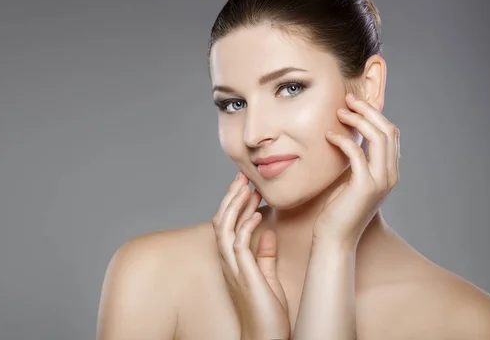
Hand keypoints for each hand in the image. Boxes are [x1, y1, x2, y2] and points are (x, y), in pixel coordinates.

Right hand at [212, 172, 290, 339]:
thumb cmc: (267, 313)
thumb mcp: (267, 277)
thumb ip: (265, 255)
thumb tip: (267, 232)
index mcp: (235, 261)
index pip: (229, 225)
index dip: (234, 204)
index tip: (246, 185)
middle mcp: (229, 262)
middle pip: (222, 221)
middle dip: (231, 197)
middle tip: (242, 176)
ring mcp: (234, 268)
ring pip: (225, 228)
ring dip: (236, 206)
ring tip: (247, 187)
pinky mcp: (244, 275)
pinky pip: (239, 244)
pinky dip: (246, 226)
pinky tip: (257, 213)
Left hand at [314, 92, 400, 246]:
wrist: (334, 239)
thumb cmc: (338, 209)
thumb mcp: (350, 179)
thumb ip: (357, 161)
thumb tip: (349, 137)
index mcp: (389, 171)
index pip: (391, 134)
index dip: (375, 115)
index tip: (355, 104)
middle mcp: (390, 175)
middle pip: (389, 130)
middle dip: (369, 111)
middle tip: (348, 99)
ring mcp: (380, 182)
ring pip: (378, 137)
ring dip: (358, 120)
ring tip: (339, 112)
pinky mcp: (364, 187)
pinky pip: (357, 153)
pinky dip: (343, 140)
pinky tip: (328, 135)